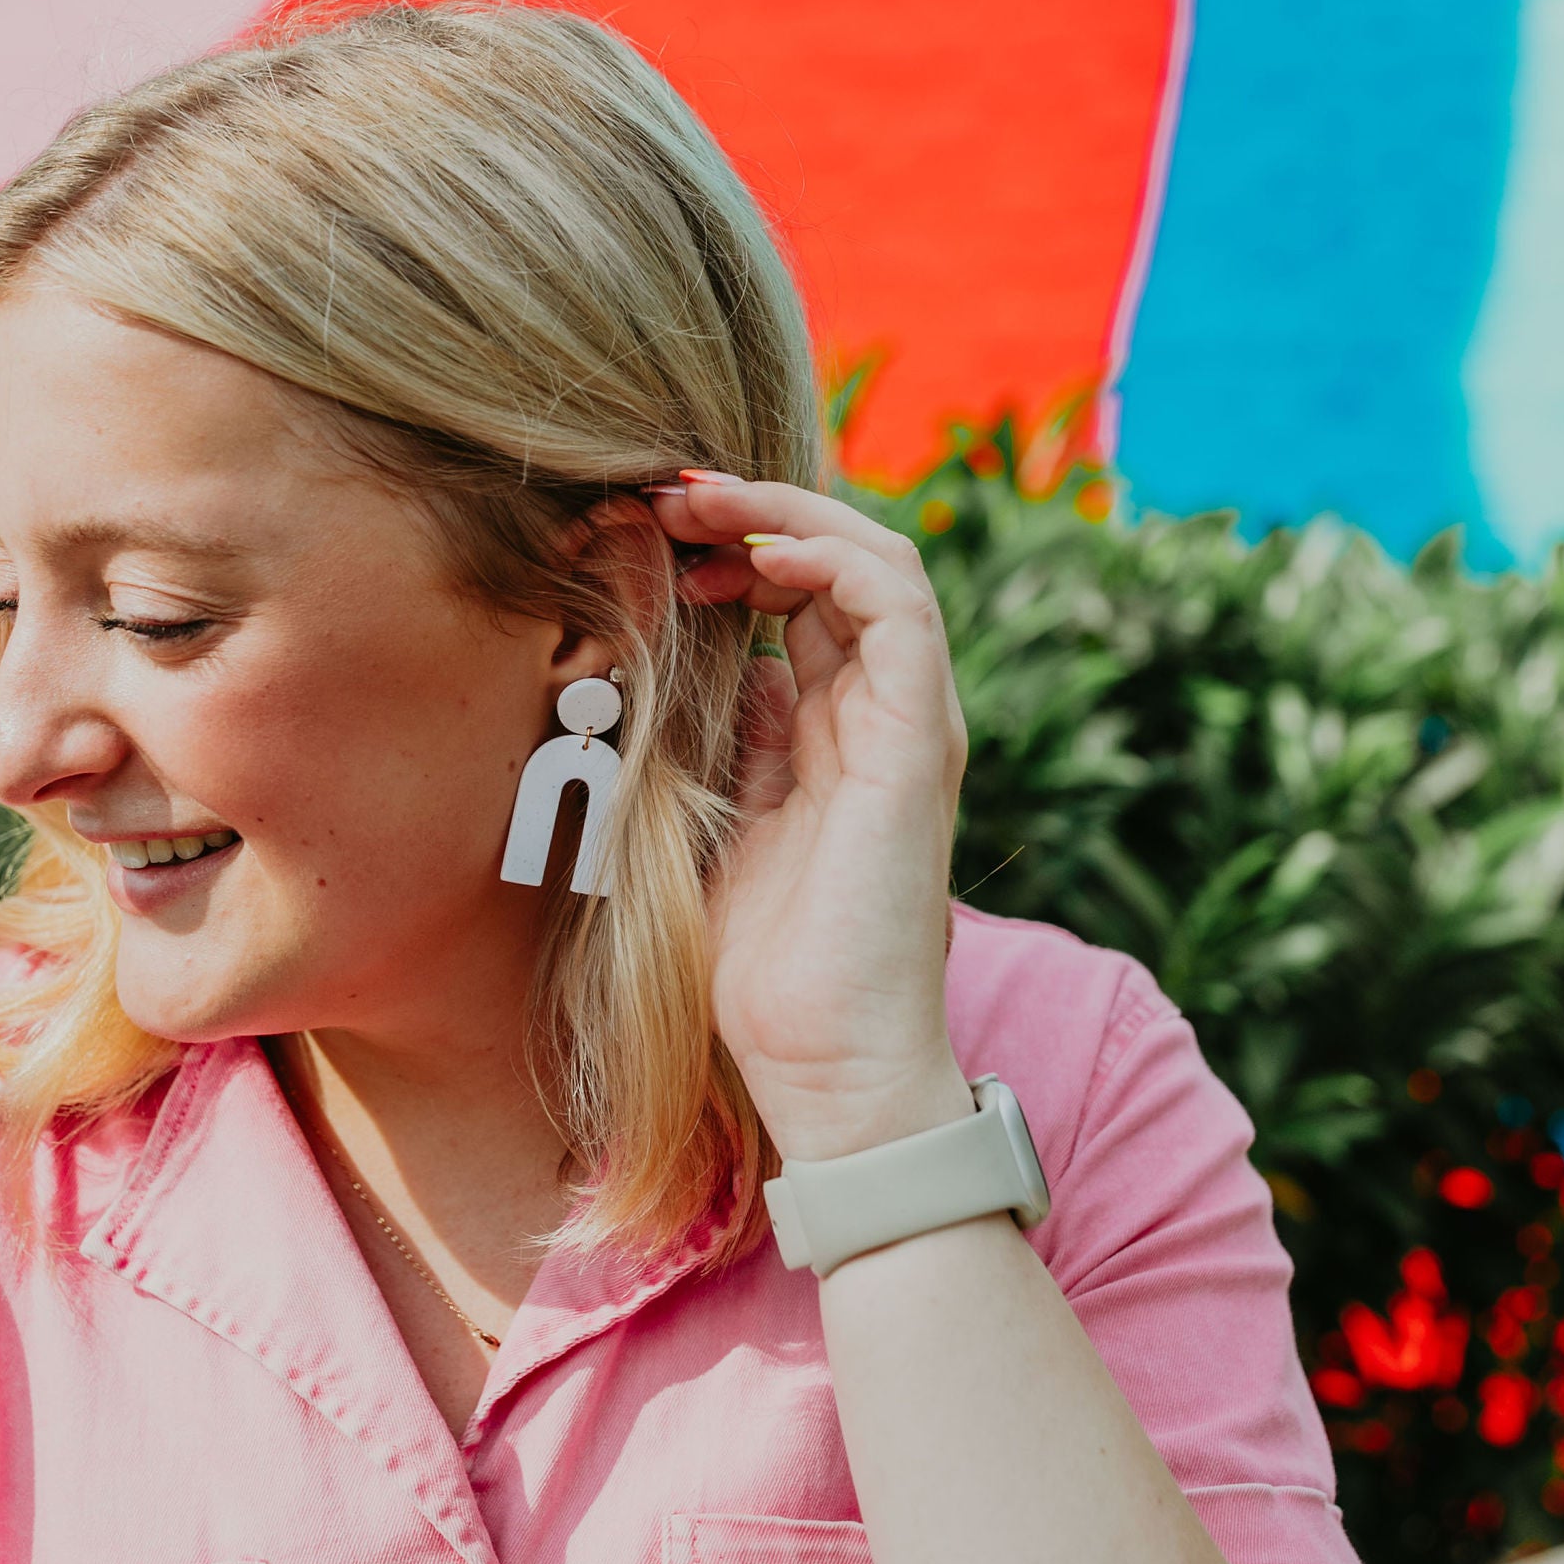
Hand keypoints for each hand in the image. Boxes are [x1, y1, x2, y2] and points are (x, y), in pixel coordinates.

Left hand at [651, 474, 974, 1160]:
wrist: (826, 1067)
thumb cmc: (765, 974)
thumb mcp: (717, 829)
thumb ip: (723, 750)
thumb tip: (711, 673)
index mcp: (836, 734)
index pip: (800, 600)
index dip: (729, 550)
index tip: (644, 536)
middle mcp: (883, 716)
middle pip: (833, 566)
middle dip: (745, 513)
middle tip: (657, 495)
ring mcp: (909, 724)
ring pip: (874, 562)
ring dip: (780, 514)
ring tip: (692, 502)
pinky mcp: (919, 741)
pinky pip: (895, 605)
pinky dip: (827, 554)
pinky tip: (750, 550)